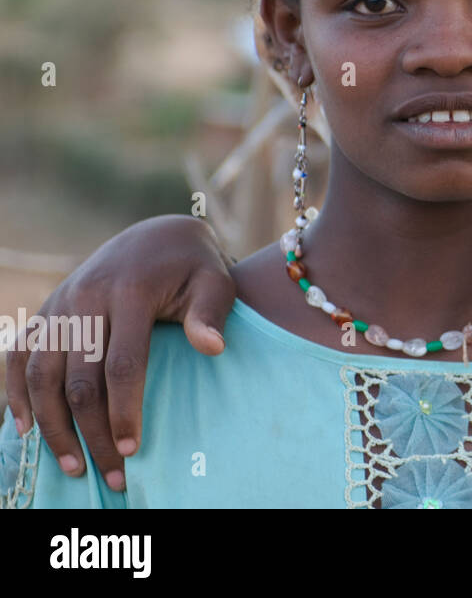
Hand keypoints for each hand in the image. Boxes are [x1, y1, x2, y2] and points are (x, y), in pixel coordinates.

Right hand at [4, 215, 234, 490]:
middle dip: (92, 431)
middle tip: (112, 473)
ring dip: (52, 424)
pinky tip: (26, 429)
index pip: (121, 363)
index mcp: (130, 292)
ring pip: (41, 373)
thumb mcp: (215, 282)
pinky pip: (18, 354)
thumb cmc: (193, 267)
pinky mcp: (47, 311)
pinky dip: (15, 392)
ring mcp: (60, 304)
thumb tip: (212, 349)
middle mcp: (86, 297)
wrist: (158, 235)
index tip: (132, 449)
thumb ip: (212, 314)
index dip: (123, 410)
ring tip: (73, 464)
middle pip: (79, 378)